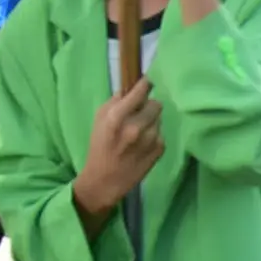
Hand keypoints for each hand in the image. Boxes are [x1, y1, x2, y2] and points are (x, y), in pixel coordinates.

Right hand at [76, 76, 164, 223]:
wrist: (104, 181)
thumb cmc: (100, 147)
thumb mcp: (99, 120)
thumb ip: (116, 101)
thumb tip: (132, 87)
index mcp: (117, 117)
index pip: (140, 91)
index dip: (146, 84)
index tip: (149, 80)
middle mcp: (136, 127)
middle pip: (155, 103)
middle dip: (147, 107)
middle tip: (138, 115)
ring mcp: (151, 139)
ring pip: (159, 118)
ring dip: (151, 121)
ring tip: (138, 133)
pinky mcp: (160, 149)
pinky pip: (161, 132)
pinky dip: (154, 135)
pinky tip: (143, 145)